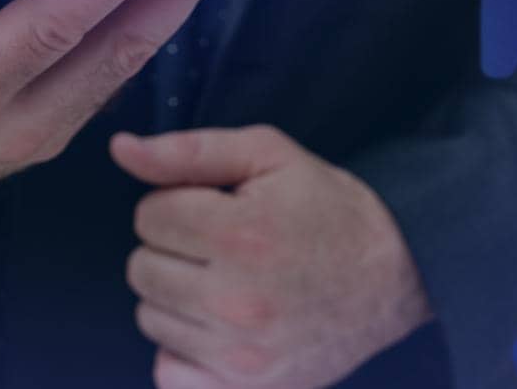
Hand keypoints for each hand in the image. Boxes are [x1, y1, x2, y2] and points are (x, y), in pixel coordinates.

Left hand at [111, 126, 432, 388]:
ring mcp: (241, 356)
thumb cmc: (326, 207)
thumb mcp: (267, 155)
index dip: (177, 203)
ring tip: (227, 281)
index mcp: (241, 235)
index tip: (216, 208)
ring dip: (177, 296)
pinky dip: (183, 352)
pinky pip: (168, 375)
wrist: (396, 275)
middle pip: (141, 268)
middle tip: (222, 245)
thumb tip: (120, 149)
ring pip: (151, 317)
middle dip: (173, 248)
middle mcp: (237, 301)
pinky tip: (219, 328)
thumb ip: (187, 150)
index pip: (148, 215)